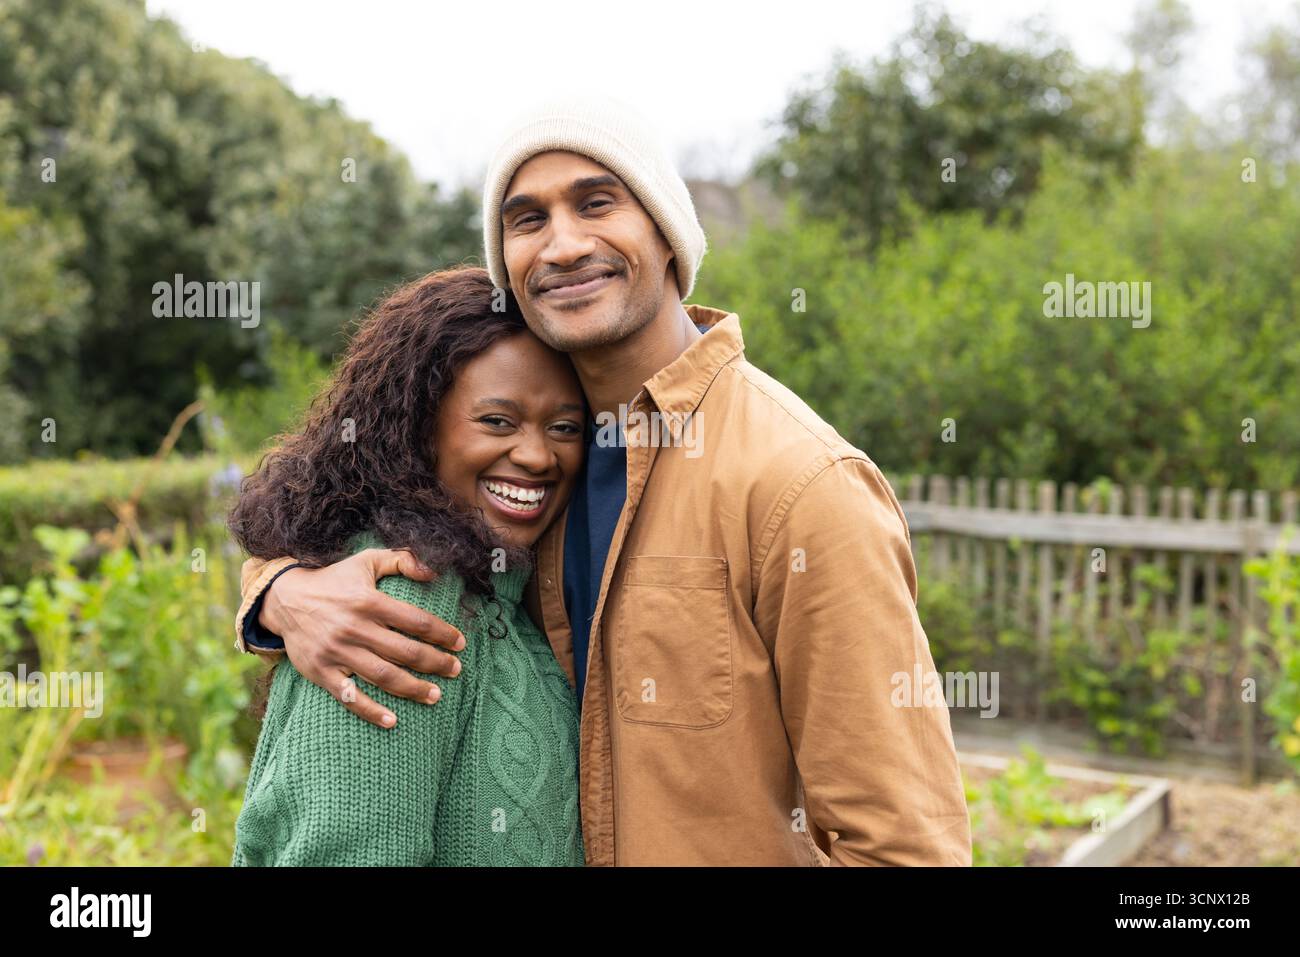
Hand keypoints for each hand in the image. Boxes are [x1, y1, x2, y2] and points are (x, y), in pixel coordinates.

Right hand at [259, 548, 465, 727]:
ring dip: (412, 689)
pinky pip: (349, 697)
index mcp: (369, 602)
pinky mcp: (321, 672)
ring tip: (435, 695)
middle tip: (456, 670)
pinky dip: (370, 711)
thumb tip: (434, 571)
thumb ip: (402, 560)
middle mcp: (355, 628)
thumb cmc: (334, 580)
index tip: (460, 643)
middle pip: (405, 652)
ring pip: (383, 676)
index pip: (416, 621)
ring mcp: (337, 652)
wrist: (285, 599)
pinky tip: (392, 721)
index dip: (443, 633)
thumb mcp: (366, 561)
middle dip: (436, 663)